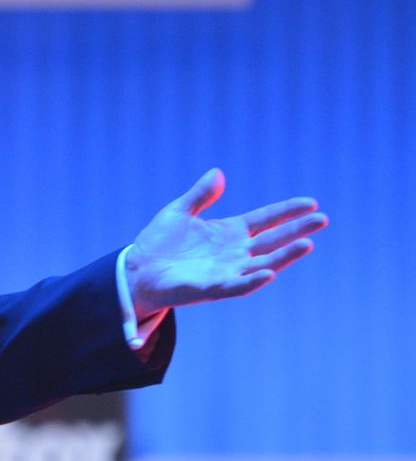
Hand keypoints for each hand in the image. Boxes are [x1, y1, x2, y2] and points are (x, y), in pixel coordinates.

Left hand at [125, 168, 326, 316]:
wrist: (137, 269)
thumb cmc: (159, 242)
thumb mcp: (179, 211)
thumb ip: (200, 195)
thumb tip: (218, 172)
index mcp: (229, 232)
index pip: (265, 220)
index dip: (287, 211)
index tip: (310, 203)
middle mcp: (234, 252)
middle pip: (273, 240)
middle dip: (297, 230)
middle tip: (322, 219)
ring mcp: (226, 271)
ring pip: (263, 263)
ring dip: (285, 256)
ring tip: (307, 244)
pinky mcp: (212, 287)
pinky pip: (237, 285)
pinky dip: (252, 280)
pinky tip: (269, 272)